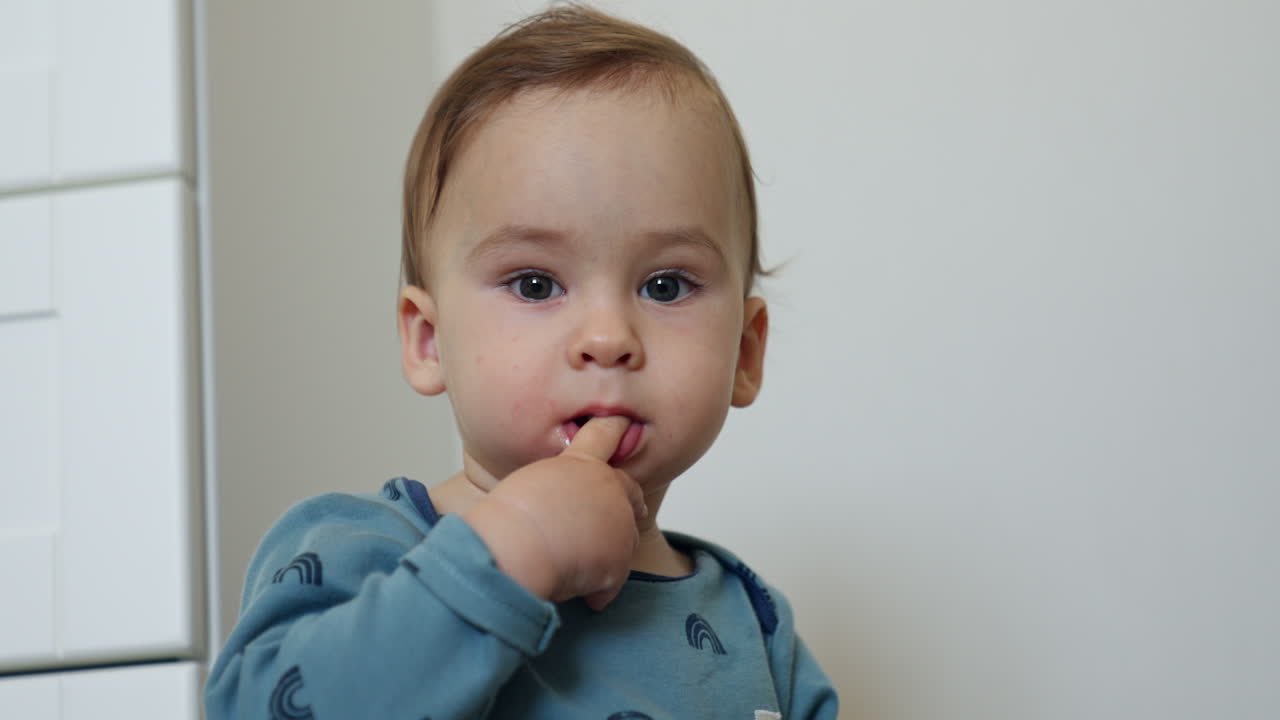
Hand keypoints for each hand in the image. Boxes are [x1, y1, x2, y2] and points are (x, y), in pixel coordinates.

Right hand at [462, 416, 646, 610]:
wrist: (513, 545)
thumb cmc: (505, 520)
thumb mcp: (528, 489)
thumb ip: (554, 490)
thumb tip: (559, 516)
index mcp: (578, 464)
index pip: (603, 435)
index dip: (616, 429)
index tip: (624, 424)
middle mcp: (606, 486)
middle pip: (628, 492)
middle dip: (629, 505)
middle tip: (629, 516)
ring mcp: (618, 520)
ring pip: (624, 540)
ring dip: (607, 554)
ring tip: (574, 565)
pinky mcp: (620, 556)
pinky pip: (613, 579)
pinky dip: (599, 590)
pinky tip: (585, 597)